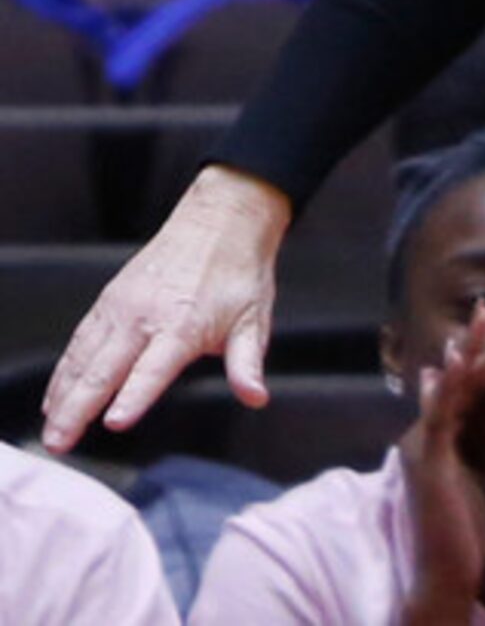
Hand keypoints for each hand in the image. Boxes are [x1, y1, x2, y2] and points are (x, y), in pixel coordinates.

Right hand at [41, 165, 290, 449]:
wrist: (221, 220)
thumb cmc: (238, 272)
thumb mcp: (255, 319)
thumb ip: (248, 363)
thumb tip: (255, 397)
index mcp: (182, 325)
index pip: (153, 369)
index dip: (134, 396)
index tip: (115, 421)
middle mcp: (144, 317)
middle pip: (104, 370)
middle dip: (78, 409)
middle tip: (60, 443)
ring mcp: (121, 307)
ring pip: (83, 358)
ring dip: (62, 396)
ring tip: (50, 429)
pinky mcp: (108, 300)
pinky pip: (80, 340)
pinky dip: (64, 370)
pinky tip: (55, 395)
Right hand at [398, 302, 484, 623]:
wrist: (449, 573)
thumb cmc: (467, 529)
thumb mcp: (481, 473)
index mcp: (447, 434)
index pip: (480, 385)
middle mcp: (430, 431)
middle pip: (467, 377)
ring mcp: (423, 442)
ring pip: (448, 386)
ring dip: (469, 349)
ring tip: (484, 316)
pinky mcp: (424, 457)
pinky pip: (436, 412)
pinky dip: (446, 383)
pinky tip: (457, 359)